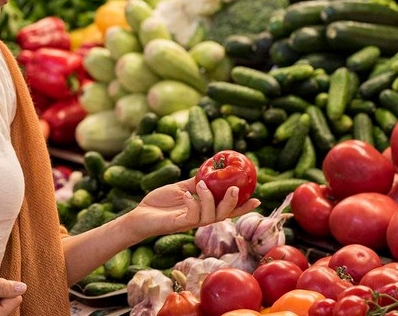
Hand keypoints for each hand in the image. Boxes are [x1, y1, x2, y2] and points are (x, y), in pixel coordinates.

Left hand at [125, 177, 259, 239]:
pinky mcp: (178, 224)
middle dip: (232, 203)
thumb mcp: (180, 189)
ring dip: (208, 199)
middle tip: (235, 190)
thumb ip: (195, 183)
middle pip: (223, 215)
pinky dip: (192, 204)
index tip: (258, 198)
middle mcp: (199, 218)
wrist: (139, 215)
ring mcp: (189, 222)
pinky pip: (191, 216)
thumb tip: (209, 171)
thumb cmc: (159, 203)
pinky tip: (186, 196)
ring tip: (201, 185)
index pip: (227, 209)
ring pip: (210, 217)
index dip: (243, 206)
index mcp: (203, 210)